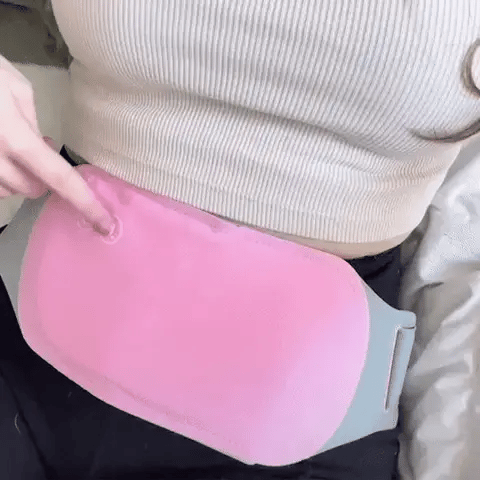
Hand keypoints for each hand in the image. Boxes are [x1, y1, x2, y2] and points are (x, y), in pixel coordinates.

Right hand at [0, 56, 113, 234]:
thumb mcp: (16, 88)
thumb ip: (33, 123)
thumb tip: (41, 145)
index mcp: (14, 138)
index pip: (59, 178)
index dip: (85, 203)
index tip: (105, 224)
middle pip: (32, 189)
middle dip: (42, 177)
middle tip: (38, 149)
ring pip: (7, 191)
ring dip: (18, 176)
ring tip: (9, 145)